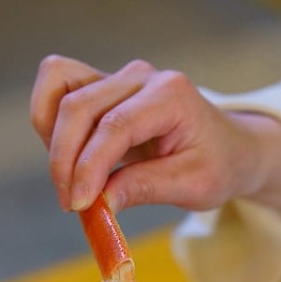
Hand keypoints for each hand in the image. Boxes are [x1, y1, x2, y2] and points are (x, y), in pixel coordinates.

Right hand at [29, 56, 280, 214]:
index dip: (89, 166)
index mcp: (171, 95)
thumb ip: (146, 188)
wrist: (229, 147)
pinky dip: (51, 123)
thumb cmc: (218, 165)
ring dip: (52, 136)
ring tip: (68, 178)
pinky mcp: (102, 86)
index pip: (115, 126)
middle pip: (78, 105)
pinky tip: (69, 159)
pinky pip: (58, 90)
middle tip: (71, 204)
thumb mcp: (194, 185)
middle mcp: (140, 77)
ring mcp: (118, 77)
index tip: (78, 204)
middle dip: (64, 159)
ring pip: (58, 86)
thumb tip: (99, 202)